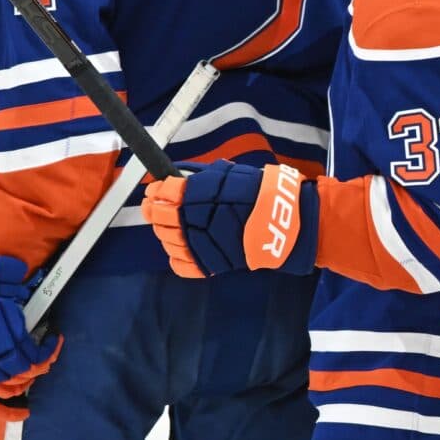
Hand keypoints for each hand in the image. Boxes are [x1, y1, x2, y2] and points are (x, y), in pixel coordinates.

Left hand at [0, 241, 60, 416]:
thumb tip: (0, 368)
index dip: (0, 408)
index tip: (20, 412)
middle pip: (3, 386)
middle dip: (24, 384)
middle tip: (36, 371)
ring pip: (20, 373)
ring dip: (38, 366)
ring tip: (45, 354)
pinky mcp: (7, 333)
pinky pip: (32, 355)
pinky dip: (47, 352)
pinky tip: (52, 342)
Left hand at [142, 160, 314, 278]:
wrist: (282, 223)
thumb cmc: (259, 194)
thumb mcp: (226, 174)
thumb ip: (199, 178)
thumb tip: (177, 181)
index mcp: (193, 195)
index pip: (162, 193)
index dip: (156, 191)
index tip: (156, 190)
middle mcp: (189, 220)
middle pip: (159, 218)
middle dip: (158, 211)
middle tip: (163, 207)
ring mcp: (196, 245)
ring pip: (166, 240)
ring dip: (168, 232)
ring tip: (180, 226)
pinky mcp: (206, 265)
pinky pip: (179, 264)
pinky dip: (179, 256)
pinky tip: (188, 247)